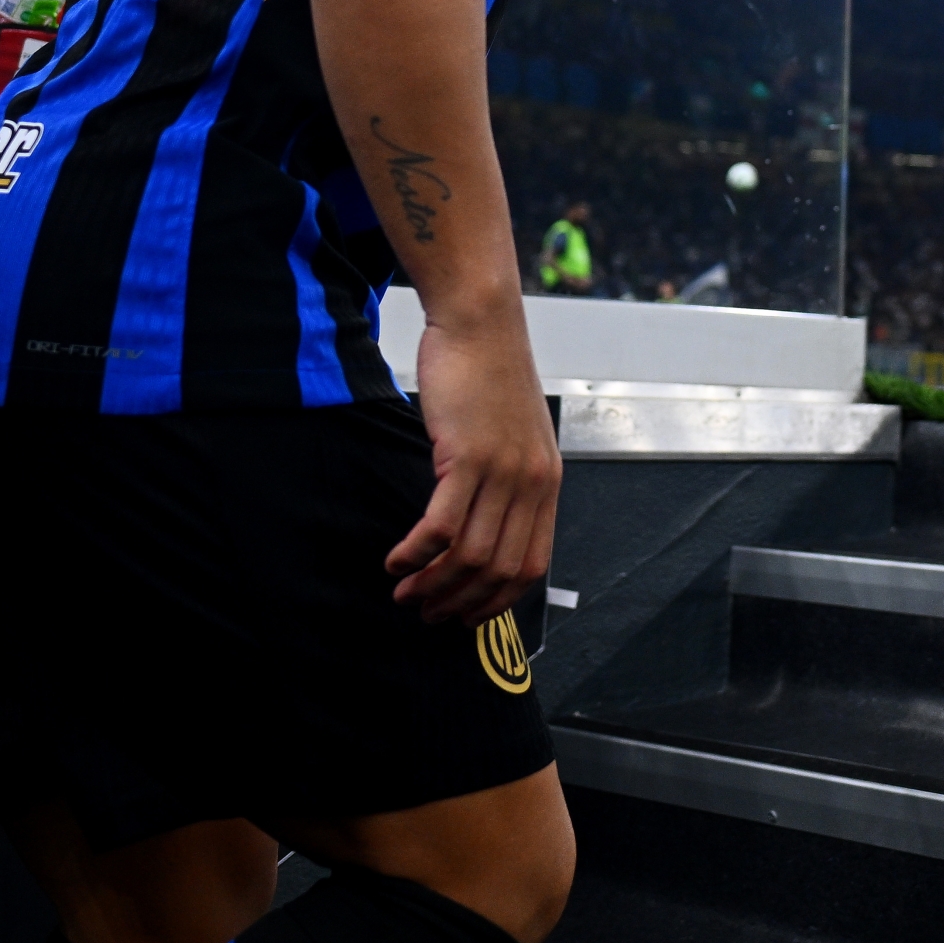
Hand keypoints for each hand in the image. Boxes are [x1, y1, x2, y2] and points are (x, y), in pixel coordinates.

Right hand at [387, 308, 559, 626]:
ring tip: (404, 593)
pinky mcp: (468, 455)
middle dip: (460, 603)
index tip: (467, 618)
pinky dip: (417, 553)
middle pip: (499, 569)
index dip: (497, 601)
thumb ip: (507, 480)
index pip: (532, 566)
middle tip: (426, 613)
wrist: (481, 325)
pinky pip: (442, 524)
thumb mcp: (514, 435)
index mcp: (547, 483)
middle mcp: (532, 482)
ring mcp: (503, 470)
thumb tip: (484, 524)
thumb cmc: (489, 376)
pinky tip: (396, 560)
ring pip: (470, 553)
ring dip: (433, 584)